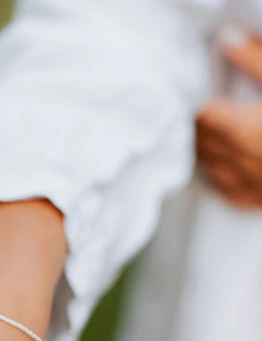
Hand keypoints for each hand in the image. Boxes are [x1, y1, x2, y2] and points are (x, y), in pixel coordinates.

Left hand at [197, 31, 261, 206]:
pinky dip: (222, 181)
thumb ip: (256, 60)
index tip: (191, 91)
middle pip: (204, 144)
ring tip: (201, 136)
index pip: (202, 117)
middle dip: (195, 127)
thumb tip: (227, 39)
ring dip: (204, 153)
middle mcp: (245, 161)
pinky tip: (220, 172)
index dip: (194, 103)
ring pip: (214, 170)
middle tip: (191, 109)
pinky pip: (233, 194)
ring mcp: (256, 184)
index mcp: (246, 129)